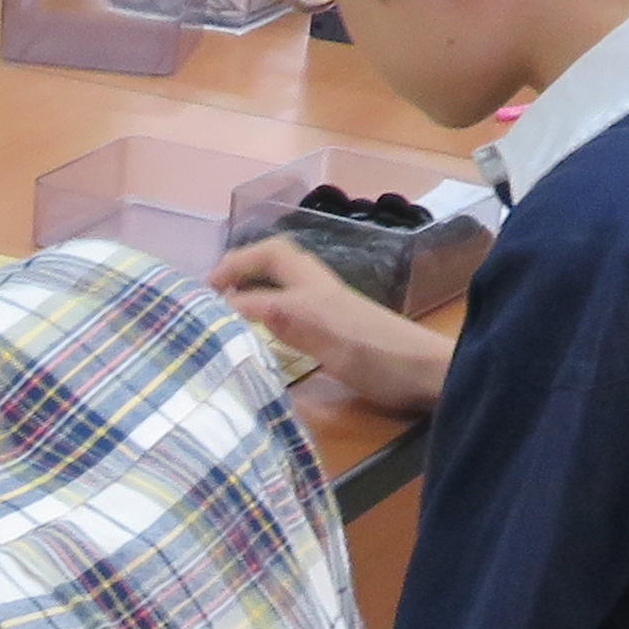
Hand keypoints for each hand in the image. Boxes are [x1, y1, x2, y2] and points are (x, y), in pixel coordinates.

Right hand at [208, 235, 445, 408]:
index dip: (226, 289)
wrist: (432, 373)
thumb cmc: (383, 359)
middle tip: (212, 287)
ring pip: (287, 275)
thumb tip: (233, 306)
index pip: (258, 280)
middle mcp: (320, 289)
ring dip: (256, 276)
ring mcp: (333, 305)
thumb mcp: (329, 340)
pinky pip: (295, 298)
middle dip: (241, 263)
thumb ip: (284, 319)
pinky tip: (267, 324)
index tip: (196, 306)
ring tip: (229, 299)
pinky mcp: (342, 324)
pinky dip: (271, 299)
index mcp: (313, 291)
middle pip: (276, 256)